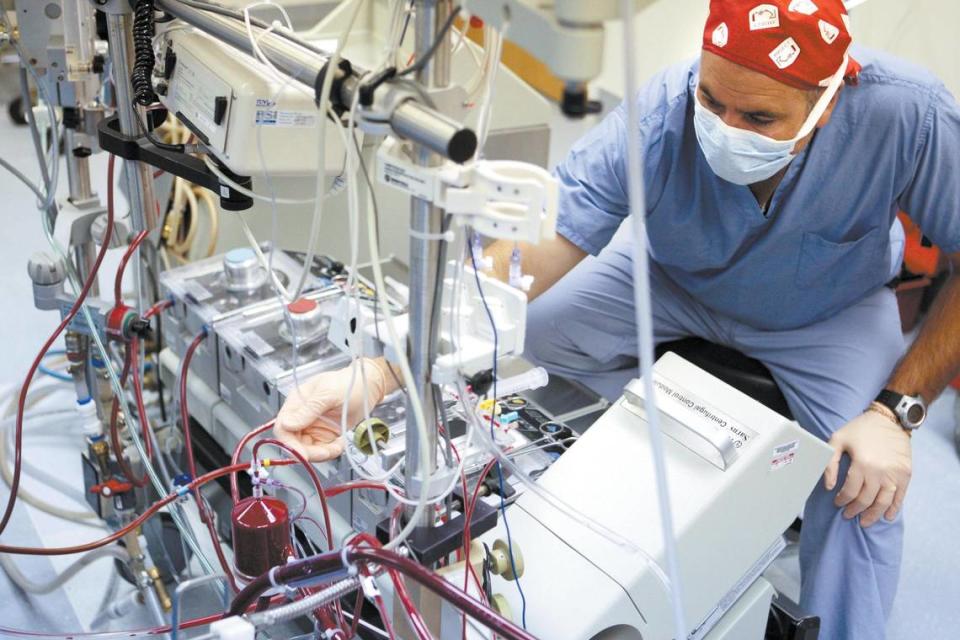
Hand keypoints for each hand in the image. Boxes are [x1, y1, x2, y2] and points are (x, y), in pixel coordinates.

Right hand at [274, 358, 388, 461]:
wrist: (367, 387)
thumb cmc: (348, 383)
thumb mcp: (328, 394)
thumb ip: (308, 410)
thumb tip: (286, 424)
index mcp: (296, 403)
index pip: (282, 427)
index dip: (289, 444)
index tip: (303, 454)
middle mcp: (301, 416)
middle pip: (293, 442)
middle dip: (309, 452)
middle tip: (326, 452)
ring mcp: (312, 427)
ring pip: (307, 449)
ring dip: (321, 453)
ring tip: (337, 446)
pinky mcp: (323, 434)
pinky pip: (320, 450)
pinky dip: (329, 451)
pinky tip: (339, 444)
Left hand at [824, 406, 912, 527]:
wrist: (889, 419)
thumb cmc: (860, 429)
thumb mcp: (837, 440)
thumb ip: (830, 463)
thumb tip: (828, 486)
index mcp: (862, 464)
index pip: (850, 491)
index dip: (842, 500)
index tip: (837, 503)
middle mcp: (880, 472)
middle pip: (866, 500)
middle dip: (855, 510)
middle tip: (848, 515)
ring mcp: (895, 475)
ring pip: (883, 502)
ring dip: (873, 515)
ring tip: (864, 522)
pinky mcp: (906, 474)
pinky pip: (900, 497)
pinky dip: (893, 509)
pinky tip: (887, 516)